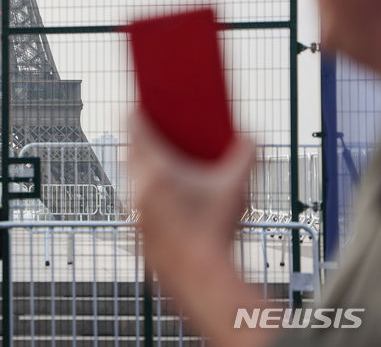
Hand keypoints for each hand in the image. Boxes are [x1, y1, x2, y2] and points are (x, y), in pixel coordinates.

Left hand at [129, 111, 253, 259]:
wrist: (200, 278)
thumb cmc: (216, 230)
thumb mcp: (237, 188)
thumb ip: (247, 155)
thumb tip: (250, 138)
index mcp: (156, 169)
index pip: (132, 127)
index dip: (135, 110)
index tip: (139, 102)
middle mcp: (137, 187)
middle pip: (129, 151)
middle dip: (140, 139)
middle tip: (156, 131)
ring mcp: (133, 210)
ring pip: (131, 178)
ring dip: (143, 168)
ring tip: (165, 164)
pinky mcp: (137, 229)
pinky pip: (136, 202)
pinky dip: (147, 193)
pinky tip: (166, 198)